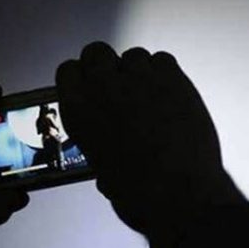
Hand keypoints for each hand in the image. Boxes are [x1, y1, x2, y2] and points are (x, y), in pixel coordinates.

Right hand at [56, 42, 243, 246]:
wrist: (181, 195)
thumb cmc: (140, 194)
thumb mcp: (102, 170)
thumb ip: (100, 145)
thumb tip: (108, 145)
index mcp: (78, 110)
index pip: (68, 71)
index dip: (80, 77)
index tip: (89, 84)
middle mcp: (104, 87)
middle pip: (97, 52)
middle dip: (105, 65)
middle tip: (119, 84)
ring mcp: (140, 80)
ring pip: (134, 55)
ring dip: (138, 71)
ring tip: (150, 96)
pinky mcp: (173, 79)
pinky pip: (163, 60)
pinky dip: (165, 72)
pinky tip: (170, 93)